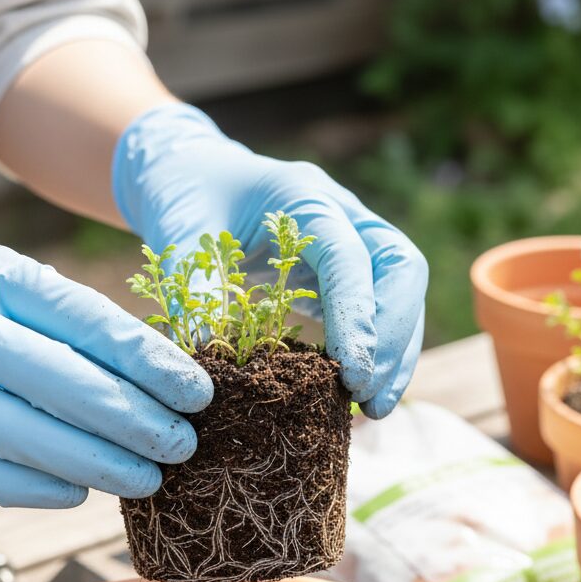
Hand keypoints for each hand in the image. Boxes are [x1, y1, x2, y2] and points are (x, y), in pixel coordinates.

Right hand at [0, 216, 212, 504]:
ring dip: (93, 464)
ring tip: (147, 479)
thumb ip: (71, 322)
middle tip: (183, 446)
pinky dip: (32, 488)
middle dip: (134, 422)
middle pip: (61, 383)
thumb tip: (155, 377)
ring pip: (21, 435)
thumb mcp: (9, 280)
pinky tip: (78, 493)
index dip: (151, 364)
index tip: (200, 394)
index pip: (89, 324)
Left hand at [113, 103, 427, 417]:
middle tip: (367, 396)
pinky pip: (380, 307)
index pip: (350, 257)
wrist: (190, 172)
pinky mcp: (344, 269)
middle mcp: (341, 212)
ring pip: (401, 291)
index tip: (352, 373)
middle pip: (401, 269)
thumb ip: (192, 285)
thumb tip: (205, 355)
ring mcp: (351, 238)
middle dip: (392, 337)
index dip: (358, 316)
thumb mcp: (179, 232)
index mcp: (304, 197)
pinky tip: (360, 395)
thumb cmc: (185, 195)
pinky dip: (377, 350)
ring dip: (395, 352)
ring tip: (372, 409)